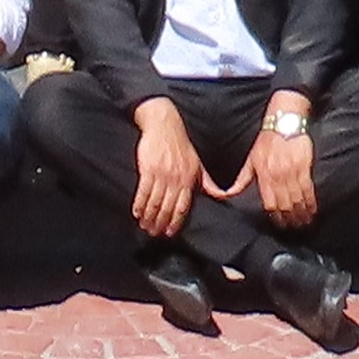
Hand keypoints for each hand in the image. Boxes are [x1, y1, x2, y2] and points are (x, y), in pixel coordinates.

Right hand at [130, 99, 199, 239]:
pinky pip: (143, 191)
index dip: (176, 221)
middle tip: (153, 233)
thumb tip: (223, 197)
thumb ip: (208, 183)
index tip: (169, 232)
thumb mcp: (198, 164)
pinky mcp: (148, 168)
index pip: (183, 207)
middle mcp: (176, 179)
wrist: (165, 125)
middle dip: (160, 223)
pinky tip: (136, 212)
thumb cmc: (182, 145)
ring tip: (144, 225)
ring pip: (154, 201)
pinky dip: (139, 204)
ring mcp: (162, 174)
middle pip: (167, 207)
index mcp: (189, 180)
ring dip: (148, 216)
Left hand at [247, 104, 319, 230]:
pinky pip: (308, 189)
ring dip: (301, 213)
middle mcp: (277, 175)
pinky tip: (312, 209)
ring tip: (304, 222)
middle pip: (285, 204)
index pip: (269, 202)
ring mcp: (291, 171)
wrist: (284, 121)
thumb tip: (229, 194)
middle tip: (294, 228)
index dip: (275, 216)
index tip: (280, 225)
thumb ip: (243, 178)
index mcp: (263, 174)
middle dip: (290, 219)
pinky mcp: (304, 166)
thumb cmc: (266, 140)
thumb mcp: (251, 159)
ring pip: (297, 199)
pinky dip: (311, 201)